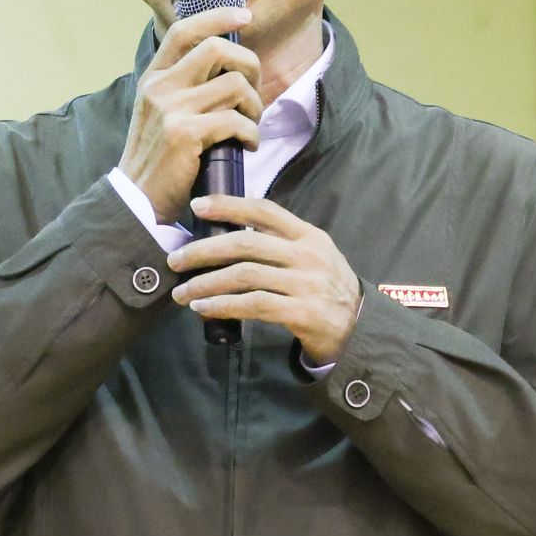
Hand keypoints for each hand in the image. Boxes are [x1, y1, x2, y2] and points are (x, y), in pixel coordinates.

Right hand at [117, 6, 262, 222]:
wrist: (138, 200)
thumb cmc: (159, 159)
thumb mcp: (160, 113)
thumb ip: (184, 86)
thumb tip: (228, 66)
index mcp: (154, 78)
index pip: (184, 30)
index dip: (218, 16)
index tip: (245, 16)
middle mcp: (159, 87)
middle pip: (218, 49)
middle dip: (250, 66)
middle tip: (254, 92)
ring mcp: (171, 109)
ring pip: (234, 86)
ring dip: (255, 106)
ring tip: (251, 125)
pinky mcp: (185, 134)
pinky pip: (235, 120)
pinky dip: (251, 133)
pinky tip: (247, 146)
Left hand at [165, 195, 361, 364]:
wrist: (359, 330)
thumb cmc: (327, 290)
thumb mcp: (314, 257)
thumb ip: (282, 243)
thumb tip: (231, 232)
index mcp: (308, 236)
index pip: (264, 210)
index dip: (229, 205)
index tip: (197, 207)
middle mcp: (307, 255)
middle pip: (246, 243)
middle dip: (204, 250)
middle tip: (176, 259)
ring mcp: (306, 283)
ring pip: (244, 275)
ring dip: (206, 283)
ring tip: (183, 292)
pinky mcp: (302, 312)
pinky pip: (253, 305)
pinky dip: (223, 305)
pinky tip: (204, 308)